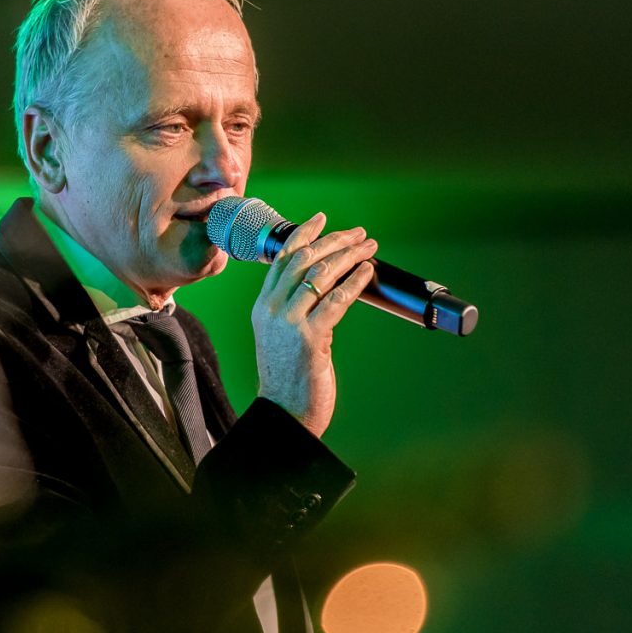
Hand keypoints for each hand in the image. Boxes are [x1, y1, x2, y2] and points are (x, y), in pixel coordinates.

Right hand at [251, 212, 376, 436]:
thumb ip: (293, 309)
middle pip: (304, 260)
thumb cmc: (289, 376)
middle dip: (335, 241)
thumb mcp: (282, 335)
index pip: (282, 258)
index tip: (323, 219)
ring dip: (349, 256)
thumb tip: (327, 283)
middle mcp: (271, 310)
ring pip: (321, 275)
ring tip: (369, 248)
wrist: (285, 413)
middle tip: (359, 234)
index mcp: (262, 307)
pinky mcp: (310, 338)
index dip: (305, 234)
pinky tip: (368, 272)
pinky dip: (355, 281)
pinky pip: (337, 300)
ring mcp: (289, 323)